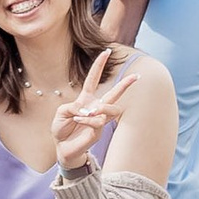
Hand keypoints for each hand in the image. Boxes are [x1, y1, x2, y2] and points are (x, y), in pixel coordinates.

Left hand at [53, 47, 134, 175]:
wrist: (62, 148)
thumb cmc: (61, 128)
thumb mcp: (61, 113)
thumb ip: (72, 107)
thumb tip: (87, 109)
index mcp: (86, 99)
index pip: (93, 79)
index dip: (99, 65)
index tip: (106, 51)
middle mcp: (95, 107)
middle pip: (114, 93)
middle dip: (126, 84)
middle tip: (137, 76)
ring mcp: (99, 119)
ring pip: (111, 108)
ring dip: (99, 108)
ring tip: (87, 113)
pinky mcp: (99, 131)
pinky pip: (97, 121)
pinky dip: (86, 119)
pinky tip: (79, 120)